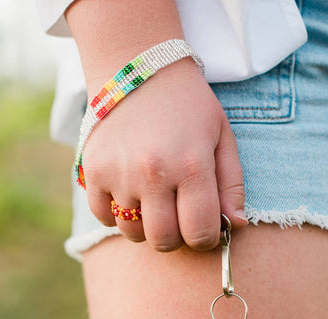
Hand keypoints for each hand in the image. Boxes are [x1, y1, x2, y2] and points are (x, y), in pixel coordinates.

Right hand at [82, 57, 247, 251]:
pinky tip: (129, 193)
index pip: (200, 232)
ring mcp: (119, 173)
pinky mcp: (92, 171)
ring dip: (147, 227)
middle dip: (176, 237)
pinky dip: (117, 215)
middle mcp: (153, 173)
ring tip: (154, 201)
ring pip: (133, 233)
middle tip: (178, 217)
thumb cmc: (188, 107)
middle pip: (164, 240)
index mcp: (191, 166)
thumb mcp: (222, 138)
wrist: (139, 68)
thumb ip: (232, 186)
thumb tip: (234, 226)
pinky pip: (104, 218)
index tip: (204, 229)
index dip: (206, 239)